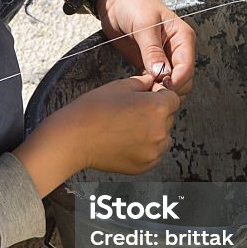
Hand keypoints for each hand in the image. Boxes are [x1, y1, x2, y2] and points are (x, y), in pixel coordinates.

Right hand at [65, 76, 181, 173]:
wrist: (73, 139)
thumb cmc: (92, 111)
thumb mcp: (118, 87)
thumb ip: (141, 83)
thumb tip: (152, 82)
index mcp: (157, 107)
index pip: (172, 98)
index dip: (160, 95)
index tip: (147, 97)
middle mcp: (160, 130)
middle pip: (169, 117)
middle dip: (156, 113)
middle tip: (131, 112)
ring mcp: (153, 150)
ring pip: (164, 137)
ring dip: (153, 131)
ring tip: (128, 128)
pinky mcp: (145, 165)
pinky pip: (155, 153)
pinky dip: (146, 147)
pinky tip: (126, 140)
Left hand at [91, 0, 195, 96]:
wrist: (114, 0)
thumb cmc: (133, 3)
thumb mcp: (144, 25)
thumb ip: (152, 50)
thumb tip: (162, 73)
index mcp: (183, 37)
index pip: (187, 67)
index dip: (176, 81)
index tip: (160, 87)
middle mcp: (177, 50)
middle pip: (183, 80)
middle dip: (169, 88)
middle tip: (150, 91)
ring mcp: (164, 58)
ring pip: (171, 84)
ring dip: (160, 90)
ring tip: (144, 90)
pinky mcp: (149, 64)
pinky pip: (156, 82)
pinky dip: (150, 88)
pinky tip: (140, 87)